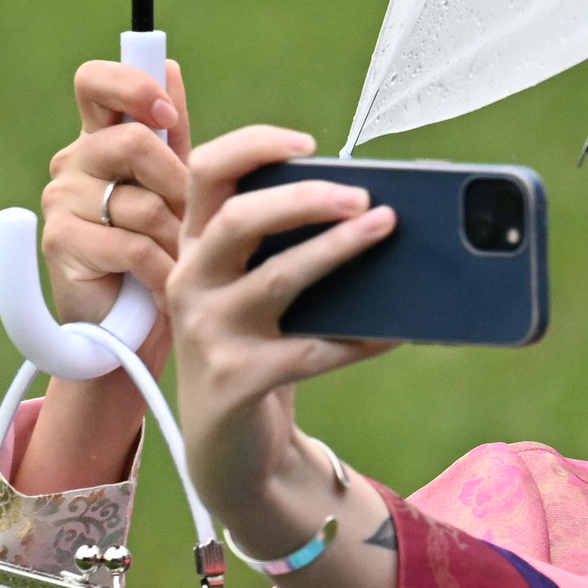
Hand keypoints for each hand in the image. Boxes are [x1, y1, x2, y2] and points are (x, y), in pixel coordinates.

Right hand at [11, 57, 194, 493]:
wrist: (129, 332)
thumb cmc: (159, 252)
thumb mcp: (173, 189)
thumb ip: (172, 134)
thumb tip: (171, 67)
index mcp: (101, 138)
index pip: (95, 82)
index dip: (132, 86)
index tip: (169, 114)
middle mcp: (74, 162)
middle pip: (132, 140)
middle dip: (180, 182)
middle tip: (197, 219)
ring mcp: (62, 202)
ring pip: (142, 199)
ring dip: (178, 236)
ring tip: (186, 261)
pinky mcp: (62, 245)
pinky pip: (131, 244)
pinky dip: (162, 269)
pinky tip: (171, 286)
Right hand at [168, 123, 398, 565]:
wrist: (226, 444)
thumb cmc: (255, 346)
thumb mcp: (254, 290)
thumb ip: (285, 247)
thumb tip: (372, 209)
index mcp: (195, 245)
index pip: (206, 172)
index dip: (253, 145)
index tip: (309, 143)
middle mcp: (190, 281)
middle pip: (238, 219)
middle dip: (305, 199)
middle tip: (364, 196)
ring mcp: (207, 333)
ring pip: (277, 279)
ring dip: (337, 250)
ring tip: (385, 229)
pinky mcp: (235, 381)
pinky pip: (310, 351)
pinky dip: (359, 338)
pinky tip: (397, 329)